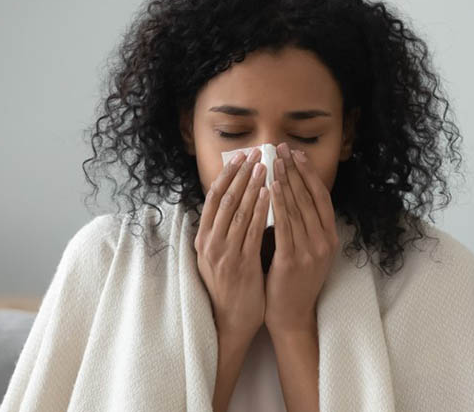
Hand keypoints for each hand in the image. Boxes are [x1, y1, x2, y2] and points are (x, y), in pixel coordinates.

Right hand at [195, 147, 270, 341]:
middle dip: (241, 174)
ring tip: (265, 166)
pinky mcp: (240, 264)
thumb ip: (224, 231)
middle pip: (224, 199)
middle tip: (256, 153)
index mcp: (203, 238)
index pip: (213, 198)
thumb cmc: (229, 287)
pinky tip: (270, 194)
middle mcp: (209, 243)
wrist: (230, 321)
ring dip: (252, 186)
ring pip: (238, 211)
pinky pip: (251, 230)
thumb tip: (235, 202)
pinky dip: (261, 209)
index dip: (226, 175)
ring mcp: (223, 253)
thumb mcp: (218, 256)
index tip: (239, 157)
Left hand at [265, 142, 338, 333]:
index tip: (296, 154)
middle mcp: (324, 241)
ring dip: (285, 181)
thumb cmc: (293, 281)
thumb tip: (288, 191)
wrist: (291, 315)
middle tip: (281, 149)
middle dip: (294, 170)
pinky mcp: (293, 260)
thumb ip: (302, 225)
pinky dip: (278, 204)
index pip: (321, 196)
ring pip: (297, 208)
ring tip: (274, 161)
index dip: (309, 173)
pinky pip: (285, 225)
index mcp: (330, 237)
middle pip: (309, 197)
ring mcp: (311, 251)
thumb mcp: (306, 250)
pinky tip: (269, 188)